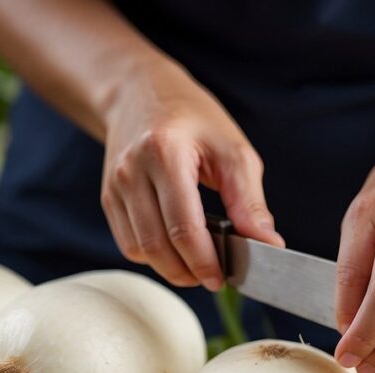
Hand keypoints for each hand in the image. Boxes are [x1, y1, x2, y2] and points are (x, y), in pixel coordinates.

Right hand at [100, 60, 282, 288]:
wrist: (139, 94)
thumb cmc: (192, 119)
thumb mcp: (233, 149)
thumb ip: (249, 200)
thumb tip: (267, 244)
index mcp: (165, 153)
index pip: (184, 227)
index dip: (205, 261)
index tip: (223, 277)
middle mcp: (132, 171)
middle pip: (158, 245)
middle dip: (189, 271)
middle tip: (214, 277)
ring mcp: (115, 186)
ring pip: (139, 250)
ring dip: (171, 269)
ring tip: (197, 265)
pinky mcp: (108, 198)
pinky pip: (128, 244)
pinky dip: (153, 257)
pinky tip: (175, 250)